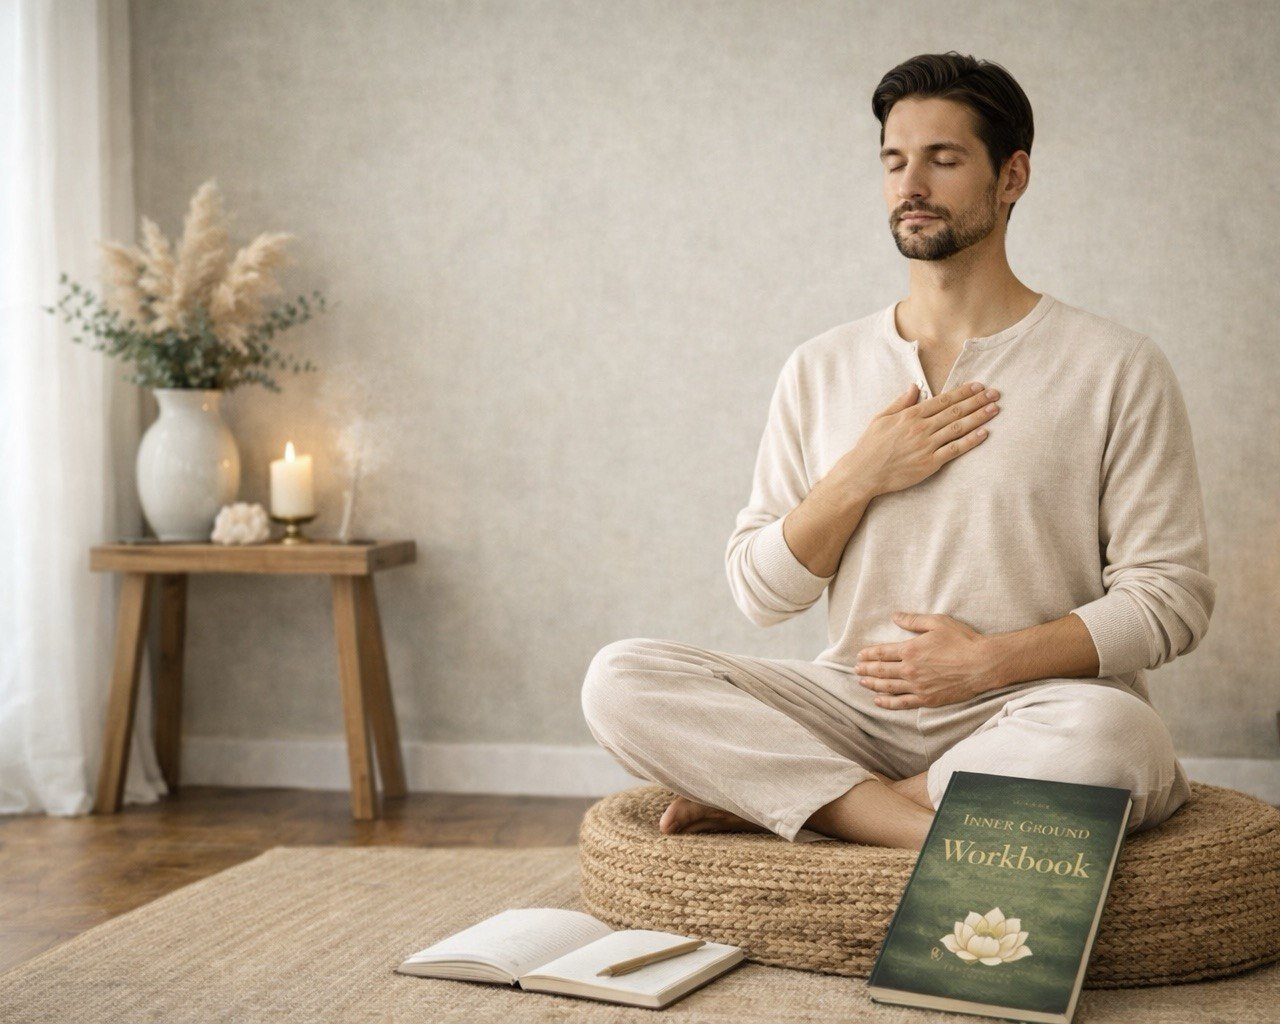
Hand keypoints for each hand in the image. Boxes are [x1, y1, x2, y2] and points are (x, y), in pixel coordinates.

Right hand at [843, 380, 1000, 497]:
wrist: (863, 473)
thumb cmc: (870, 446)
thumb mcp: (881, 418)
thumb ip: (900, 402)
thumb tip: (914, 387)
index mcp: (910, 415)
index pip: (943, 400)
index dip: (963, 391)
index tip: (978, 385)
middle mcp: (921, 428)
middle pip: (955, 411)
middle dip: (977, 400)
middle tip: (995, 393)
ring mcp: (926, 445)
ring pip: (958, 427)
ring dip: (979, 417)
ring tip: (995, 409)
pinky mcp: (930, 463)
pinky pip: (955, 449)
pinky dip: (970, 440)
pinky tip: (984, 433)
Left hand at [854, 612, 998, 708]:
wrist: (982, 664)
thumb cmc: (962, 640)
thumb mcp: (937, 622)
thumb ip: (913, 620)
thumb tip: (894, 616)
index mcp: (910, 649)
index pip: (882, 652)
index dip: (868, 654)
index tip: (859, 655)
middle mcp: (910, 669)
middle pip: (881, 670)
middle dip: (866, 669)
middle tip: (856, 669)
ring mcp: (917, 686)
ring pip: (888, 687)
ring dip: (873, 685)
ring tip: (862, 682)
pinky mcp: (927, 699)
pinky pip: (902, 703)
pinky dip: (887, 703)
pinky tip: (878, 702)